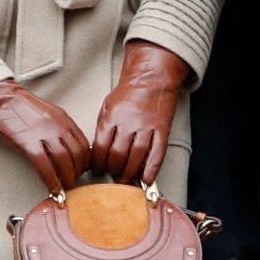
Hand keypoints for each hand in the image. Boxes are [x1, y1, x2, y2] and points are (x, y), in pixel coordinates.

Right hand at [0, 77, 91, 193]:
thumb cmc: (20, 106)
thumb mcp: (47, 113)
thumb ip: (59, 128)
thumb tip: (67, 149)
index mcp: (64, 119)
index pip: (84, 145)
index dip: (84, 164)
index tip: (80, 173)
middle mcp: (58, 125)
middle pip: (77, 156)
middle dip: (77, 174)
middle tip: (72, 184)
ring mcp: (43, 133)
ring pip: (64, 162)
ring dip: (66, 180)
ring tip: (64, 190)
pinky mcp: (27, 141)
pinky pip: (44, 165)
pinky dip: (51, 181)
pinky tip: (53, 190)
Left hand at [91, 40, 191, 184]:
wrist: (150, 78)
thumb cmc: (127, 94)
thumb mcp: (106, 107)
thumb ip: (103, 129)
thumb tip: (97, 152)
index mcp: (111, 117)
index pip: (101, 147)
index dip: (98, 163)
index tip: (97, 170)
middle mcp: (128, 123)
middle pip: (118, 155)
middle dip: (113, 170)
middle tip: (112, 177)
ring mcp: (146, 127)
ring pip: (137, 157)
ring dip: (130, 173)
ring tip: (125, 181)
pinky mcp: (162, 130)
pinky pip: (157, 153)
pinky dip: (151, 169)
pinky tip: (146, 179)